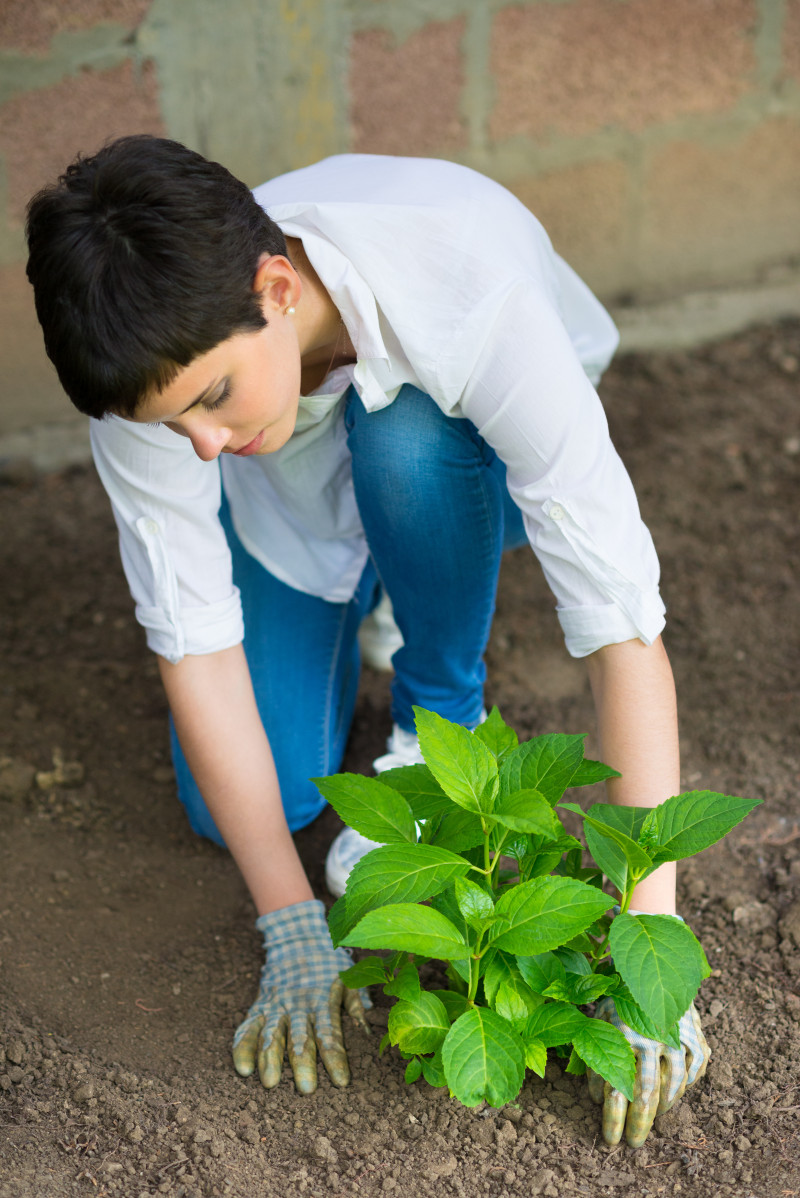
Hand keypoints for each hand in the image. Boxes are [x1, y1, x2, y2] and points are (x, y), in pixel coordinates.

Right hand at [232, 899, 369, 1092]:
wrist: (297, 941)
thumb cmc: (329, 967)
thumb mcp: (348, 980)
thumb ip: (355, 1005)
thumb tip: (367, 1032)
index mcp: (322, 1002)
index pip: (330, 1034)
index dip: (336, 1058)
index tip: (342, 1082)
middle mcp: (297, 1006)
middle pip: (300, 1038)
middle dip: (303, 1063)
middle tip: (306, 1089)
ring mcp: (275, 1007)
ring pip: (272, 1034)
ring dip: (270, 1058)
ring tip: (270, 1082)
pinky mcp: (258, 1007)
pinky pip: (247, 1027)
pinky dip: (242, 1047)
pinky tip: (243, 1068)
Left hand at [587, 998, 710, 1146]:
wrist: (651, 956)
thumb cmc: (617, 992)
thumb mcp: (598, 1017)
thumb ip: (592, 1051)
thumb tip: (596, 1096)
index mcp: (621, 1034)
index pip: (616, 1090)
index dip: (613, 1120)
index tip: (610, 1140)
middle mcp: (651, 1037)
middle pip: (648, 1096)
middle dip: (639, 1125)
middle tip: (634, 1144)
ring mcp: (677, 1035)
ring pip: (675, 1086)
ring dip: (664, 1107)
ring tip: (654, 1117)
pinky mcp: (696, 1031)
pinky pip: (696, 1068)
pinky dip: (687, 1083)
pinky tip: (675, 1090)